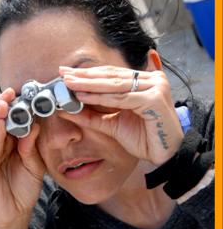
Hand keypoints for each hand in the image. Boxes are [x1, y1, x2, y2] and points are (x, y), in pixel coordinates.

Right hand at [0, 88, 45, 228]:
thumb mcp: (34, 164)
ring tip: (3, 104)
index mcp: (9, 144)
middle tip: (9, 93)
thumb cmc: (24, 188)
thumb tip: (35, 125)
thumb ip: (31, 146)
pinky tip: (1, 126)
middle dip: (3, 106)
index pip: (10, 122)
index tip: (20, 94)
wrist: (17, 212)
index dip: (14, 108)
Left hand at [59, 65, 183, 165]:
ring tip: (69, 82)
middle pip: (111, 75)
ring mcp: (155, 87)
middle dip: (85, 75)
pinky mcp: (155, 99)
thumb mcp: (113, 123)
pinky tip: (83, 95)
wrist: (164, 156)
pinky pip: (121, 98)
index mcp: (144, 81)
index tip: (68, 73)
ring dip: (89, 83)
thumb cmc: (144, 138)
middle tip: (63, 73)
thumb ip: (92, 115)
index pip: (112, 74)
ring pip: (114, 84)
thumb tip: (67, 108)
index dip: (89, 73)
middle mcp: (152, 79)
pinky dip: (100, 97)